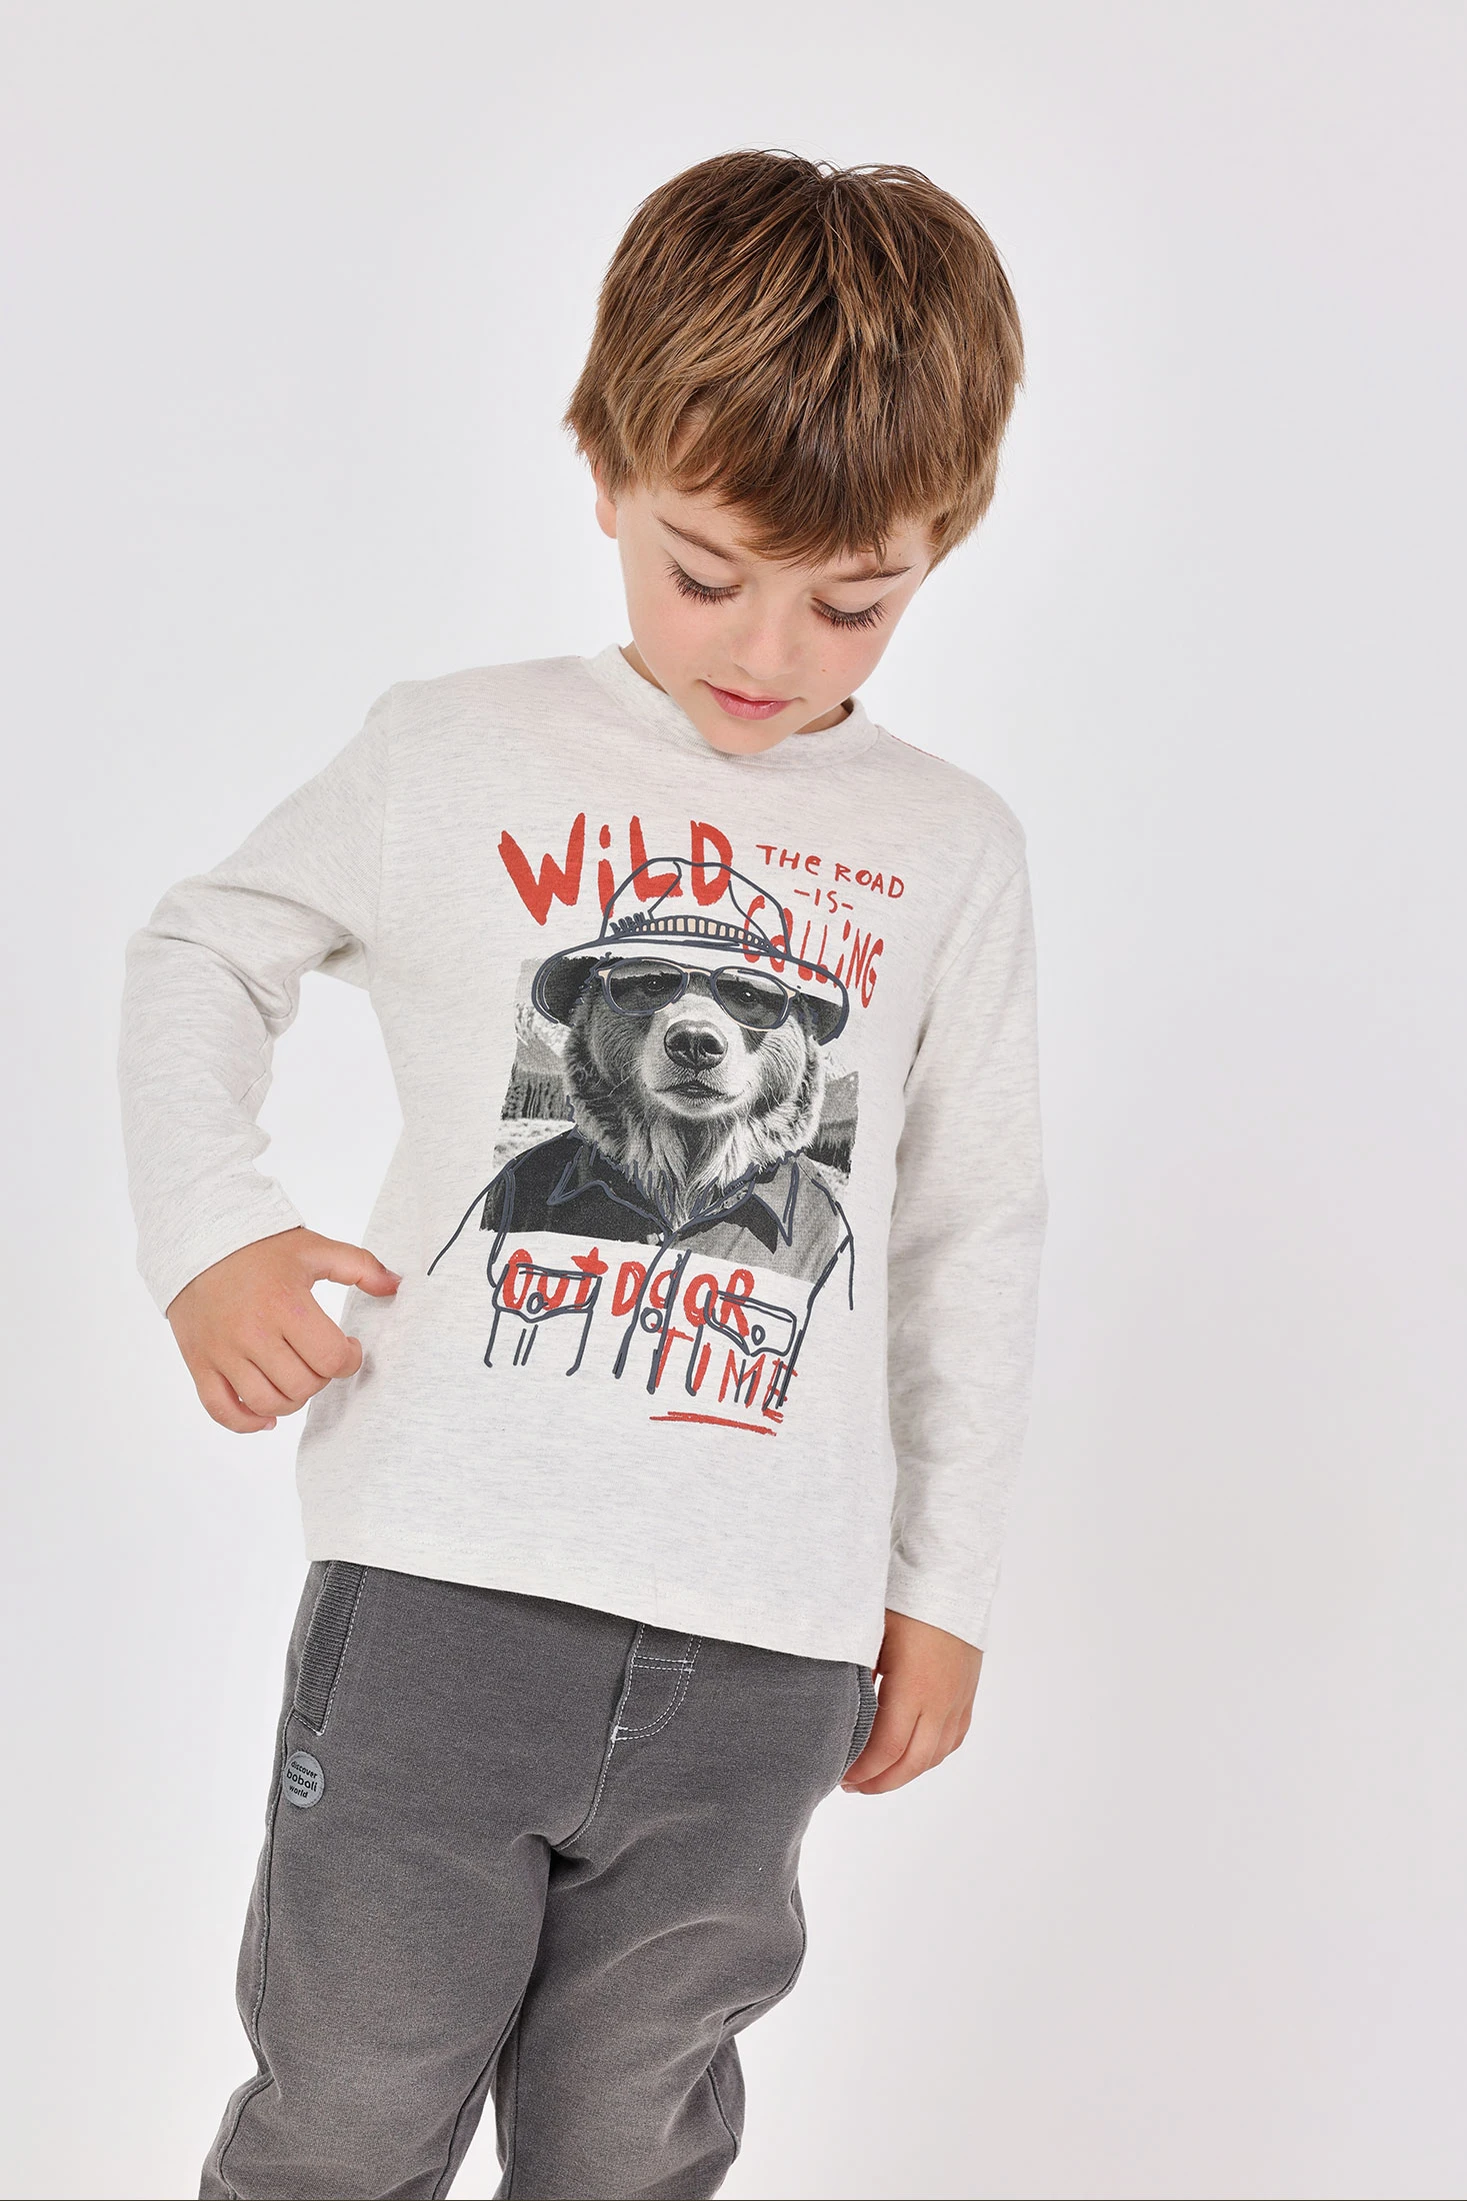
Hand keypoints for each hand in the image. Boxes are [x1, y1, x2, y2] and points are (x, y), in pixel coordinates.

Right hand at [166, 1226, 400, 1433]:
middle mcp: (252, 1333)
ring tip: (296, 1379)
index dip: (350, 1359)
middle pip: (301, 1385)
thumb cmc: (258, 1248)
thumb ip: (360, 1267)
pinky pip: (222, 1411)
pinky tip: (266, 1417)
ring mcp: (223, 1352)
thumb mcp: (314, 1249)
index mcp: (285, 1305)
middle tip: (319, 1359)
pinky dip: (247, 1423)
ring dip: (291, 1400)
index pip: (330, 1358)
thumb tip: (397, 1286)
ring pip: (266, 1403)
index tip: (348, 1348)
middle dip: (321, 1378)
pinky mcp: (200, 1364)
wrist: (196, 1243)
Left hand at [840, 1609, 982, 1794]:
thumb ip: (858, 1678)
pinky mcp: (967, 1694)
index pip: (887, 1749)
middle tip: (852, 1785)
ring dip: (904, 1772)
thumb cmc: (905, 1601)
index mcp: (913, 1688)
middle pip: (912, 1763)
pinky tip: (911, 1757)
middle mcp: (940, 1701)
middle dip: (880, 1781)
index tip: (840, 1774)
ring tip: (877, 1775)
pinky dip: (930, 1756)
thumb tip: (837, 1713)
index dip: (863, 1770)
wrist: (952, 1577)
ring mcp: (958, 1700)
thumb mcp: (872, 1636)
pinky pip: (951, 1740)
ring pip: (934, 1756)